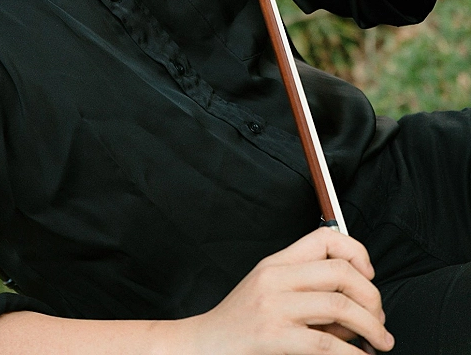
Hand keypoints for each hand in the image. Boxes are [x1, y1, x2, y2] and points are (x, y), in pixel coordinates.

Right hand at [179, 227, 393, 353]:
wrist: (203, 346)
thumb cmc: (240, 324)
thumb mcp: (269, 292)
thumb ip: (307, 290)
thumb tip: (358, 303)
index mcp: (276, 262)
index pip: (325, 238)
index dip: (357, 253)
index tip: (369, 276)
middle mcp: (275, 278)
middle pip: (339, 272)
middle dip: (372, 297)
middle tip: (379, 319)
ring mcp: (274, 307)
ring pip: (339, 306)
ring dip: (370, 326)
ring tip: (379, 341)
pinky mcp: (273, 338)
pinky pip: (326, 344)